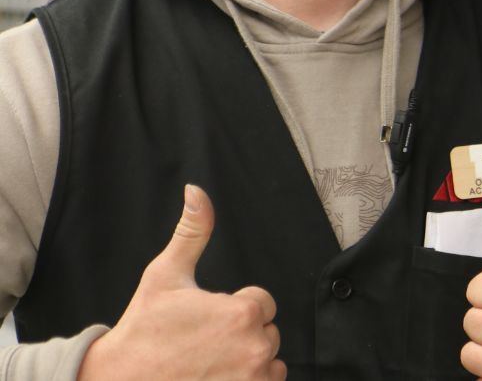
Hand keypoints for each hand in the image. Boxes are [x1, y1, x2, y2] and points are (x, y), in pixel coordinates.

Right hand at [78, 185, 285, 380]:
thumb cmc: (141, 332)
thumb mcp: (165, 276)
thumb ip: (192, 231)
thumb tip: (197, 191)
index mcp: (241, 313)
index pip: (262, 303)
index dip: (234, 308)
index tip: (206, 320)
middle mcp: (255, 348)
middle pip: (267, 333)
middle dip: (240, 336)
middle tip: (201, 344)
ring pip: (269, 363)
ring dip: (247, 363)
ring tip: (208, 364)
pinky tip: (214, 378)